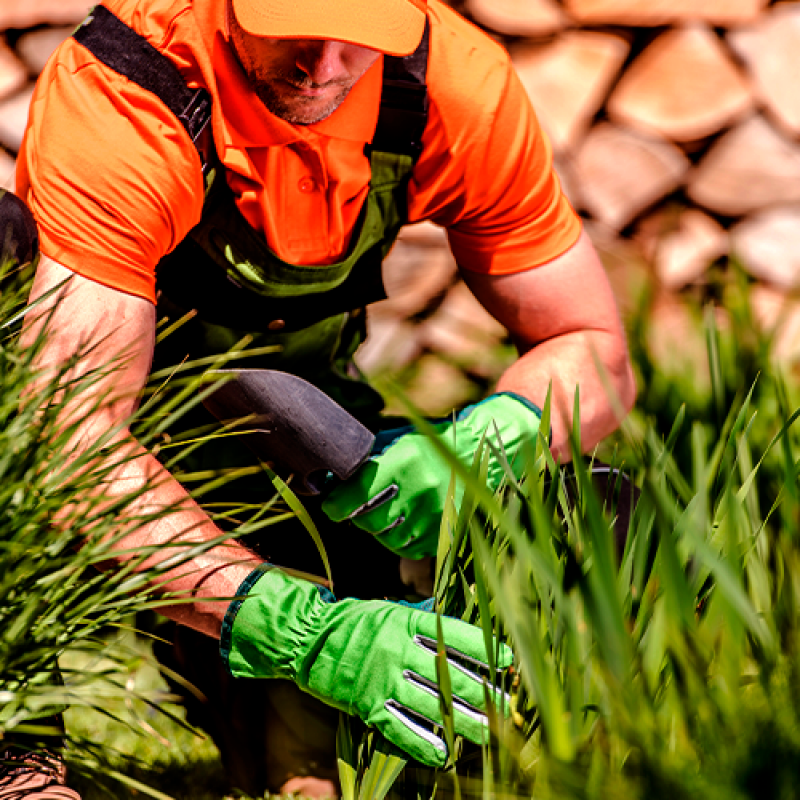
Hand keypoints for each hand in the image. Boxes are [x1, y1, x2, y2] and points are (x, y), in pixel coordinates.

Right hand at [221, 567, 512, 766]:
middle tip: (506, 708)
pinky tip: (444, 755)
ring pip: (433, 707)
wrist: (310, 638)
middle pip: (452, 678)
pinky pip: (402, 729)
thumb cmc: (359, 623)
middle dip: (484, 695)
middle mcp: (399, 650)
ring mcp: (383, 680)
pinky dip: (424, 744)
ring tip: (489, 733)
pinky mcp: (368, 705)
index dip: (486, 652)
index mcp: (408, 622)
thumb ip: (425, 622)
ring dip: (464, 723)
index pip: (456, 637)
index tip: (509, 662)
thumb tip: (463, 631)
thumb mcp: (392, 611)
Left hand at [322, 393, 541, 557]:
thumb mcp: (402, 441)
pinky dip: (401, 540)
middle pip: (370, 521)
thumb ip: (370, 460)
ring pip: (389, 539)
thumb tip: (331, 477)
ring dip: (379, 530)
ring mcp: (437, 514)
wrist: (484, 451)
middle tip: (355, 509)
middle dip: (357, 517)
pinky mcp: (448, 532)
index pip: (357, 494)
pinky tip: (404, 524)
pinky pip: (411, 548)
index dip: (336, 505)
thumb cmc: (435, 443)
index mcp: (406, 463)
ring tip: (385, 513)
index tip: (331, 506)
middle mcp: (421, 490)